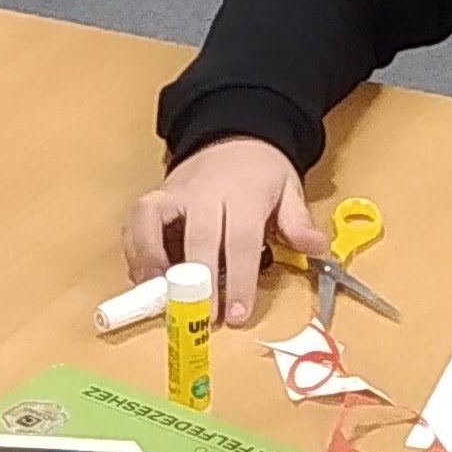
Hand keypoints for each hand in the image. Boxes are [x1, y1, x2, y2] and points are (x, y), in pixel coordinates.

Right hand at [123, 137, 317, 327]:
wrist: (233, 133)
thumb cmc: (261, 172)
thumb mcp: (289, 190)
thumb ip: (298, 222)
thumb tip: (317, 249)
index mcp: (244, 195)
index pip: (240, 241)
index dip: (238, 280)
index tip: (235, 315)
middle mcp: (204, 193)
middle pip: (198, 239)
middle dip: (198, 284)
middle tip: (200, 318)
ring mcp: (174, 193)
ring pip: (151, 222)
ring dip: (150, 262)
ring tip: (158, 298)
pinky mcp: (154, 198)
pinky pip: (136, 223)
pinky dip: (135, 251)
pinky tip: (145, 279)